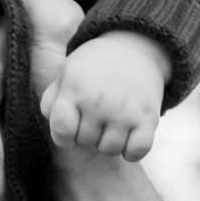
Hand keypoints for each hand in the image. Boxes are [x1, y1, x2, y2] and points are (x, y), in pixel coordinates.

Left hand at [42, 31, 168, 160]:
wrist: (135, 48)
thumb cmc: (93, 68)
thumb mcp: (66, 74)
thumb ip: (51, 101)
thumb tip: (55, 127)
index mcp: (74, 89)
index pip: (62, 130)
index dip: (64, 135)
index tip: (71, 126)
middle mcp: (98, 101)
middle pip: (85, 142)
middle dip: (88, 134)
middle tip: (96, 117)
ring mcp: (124, 111)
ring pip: (109, 150)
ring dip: (109, 141)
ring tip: (111, 123)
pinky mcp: (148, 118)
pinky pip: (137, 152)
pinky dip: (132, 151)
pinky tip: (130, 135)